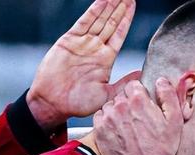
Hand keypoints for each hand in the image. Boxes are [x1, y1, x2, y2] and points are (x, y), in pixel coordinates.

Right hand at [27, 0, 138, 130]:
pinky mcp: (69, 40)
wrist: (53, 103)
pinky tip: (103, 0)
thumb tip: (141, 75)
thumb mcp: (106, 95)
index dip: (126, 19)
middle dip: (119, 8)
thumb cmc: (78, 104)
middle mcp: (95, 48)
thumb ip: (123, 83)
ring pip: (99, 19)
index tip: (133, 5)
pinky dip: (94, 10)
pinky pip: (84, 22)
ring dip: (109, 6)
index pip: (119, 34)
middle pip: (110, 22)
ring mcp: (82, 43)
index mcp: (105, 60)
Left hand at [94, 78, 182, 154]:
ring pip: (110, 106)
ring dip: (116, 113)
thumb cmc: (161, 150)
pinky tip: (117, 132)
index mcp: (138, 101)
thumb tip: (161, 81)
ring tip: (126, 127)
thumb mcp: (175, 121)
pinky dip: (106, 122)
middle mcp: (121, 107)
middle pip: (121, 96)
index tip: (142, 105)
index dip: (138, 95)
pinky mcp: (99, 131)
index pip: (133, 85)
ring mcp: (108, 119)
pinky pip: (99, 117)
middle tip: (136, 119)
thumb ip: (168, 95)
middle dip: (128, 104)